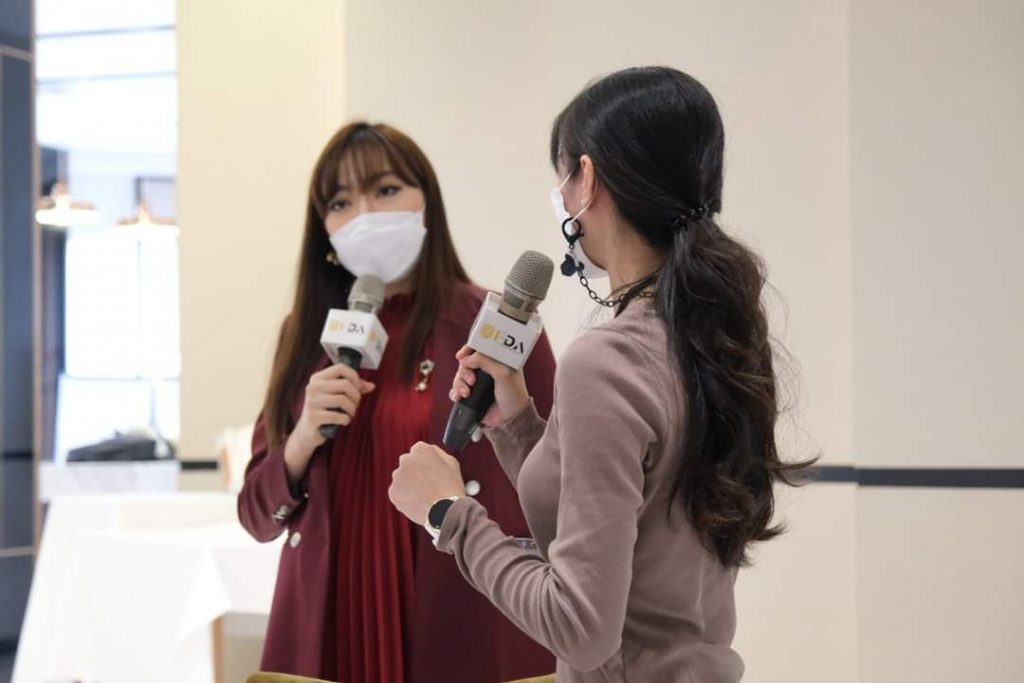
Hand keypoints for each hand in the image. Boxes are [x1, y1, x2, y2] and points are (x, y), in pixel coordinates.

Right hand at [284, 364, 374, 484]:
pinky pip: (339, 416)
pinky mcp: (313, 417)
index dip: (354, 377)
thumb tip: (371, 386)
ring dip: (352, 409)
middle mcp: (312, 387)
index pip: (340, 368)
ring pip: (343, 399)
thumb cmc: (324, 410)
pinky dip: (346, 420)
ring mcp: (311, 402)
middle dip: (356, 396)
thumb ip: (353, 388)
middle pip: (345, 384)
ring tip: (350, 413)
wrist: (307, 432)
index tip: (358, 387)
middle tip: (355, 404)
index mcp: (317, 378)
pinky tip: (343, 421)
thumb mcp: (335, 395)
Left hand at [389, 442, 465, 525]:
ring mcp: (398, 477)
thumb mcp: (452, 462)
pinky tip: (417, 501)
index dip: (425, 462)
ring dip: (409, 484)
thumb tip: (430, 450)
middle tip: (427, 483)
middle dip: (415, 471)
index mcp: (420, 450)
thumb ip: (437, 452)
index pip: (418, 451)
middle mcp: (406, 460)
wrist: (444, 511)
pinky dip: (404, 496)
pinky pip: (397, 492)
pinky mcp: (393, 492)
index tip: (429, 470)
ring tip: (423, 494)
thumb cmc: (450, 488)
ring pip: (402, 478)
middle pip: (408, 464)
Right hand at [449, 345, 529, 426]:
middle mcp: (487, 369)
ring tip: (466, 393)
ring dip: (459, 383)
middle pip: (466, 362)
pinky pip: (457, 389)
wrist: (511, 418)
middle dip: (464, 371)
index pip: (479, 347)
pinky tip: (458, 397)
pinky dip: (455, 392)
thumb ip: (485, 361)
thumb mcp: (503, 373)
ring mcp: (478, 382)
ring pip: (460, 376)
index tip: (462, 355)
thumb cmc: (513, 394)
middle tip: (472, 381)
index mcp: (497, 360)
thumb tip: (465, 359)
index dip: (469, 349)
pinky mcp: (472, 394)